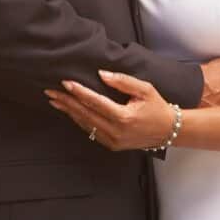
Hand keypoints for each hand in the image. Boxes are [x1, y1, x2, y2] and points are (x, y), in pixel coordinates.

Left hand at [45, 71, 175, 150]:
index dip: (79, 92)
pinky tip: (70, 112)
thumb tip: (102, 74)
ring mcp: (112, 140)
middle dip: (66, 102)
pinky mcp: (112, 144)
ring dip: (69, 112)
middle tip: (51, 92)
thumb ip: (123, 81)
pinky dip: (79, 120)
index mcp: (123, 117)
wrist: (168, 131)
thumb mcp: (145, 89)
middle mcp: (115, 131)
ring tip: (55, 101)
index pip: (95, 102)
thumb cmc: (157, 107)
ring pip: (85, 124)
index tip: (65, 83)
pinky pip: (91, 131)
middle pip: (85, 114)